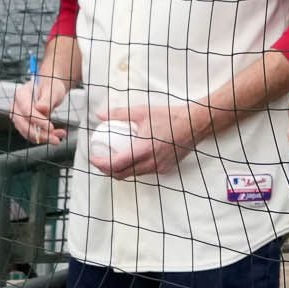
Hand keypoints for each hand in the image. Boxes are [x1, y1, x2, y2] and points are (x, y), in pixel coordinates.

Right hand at [9, 70, 69, 145]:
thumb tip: (41, 108)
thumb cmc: (51, 86)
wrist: (51, 89)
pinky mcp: (24, 124)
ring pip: (28, 132)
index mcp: (20, 94)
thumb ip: (47, 99)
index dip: (38, 121)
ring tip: (60, 135)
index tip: (51, 127)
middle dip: (40, 134)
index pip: (26, 110)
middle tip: (56, 139)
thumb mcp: (52, 90)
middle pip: (23, 124)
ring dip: (44, 138)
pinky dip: (45, 137)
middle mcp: (16, 106)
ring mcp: (19, 116)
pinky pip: (32, 134)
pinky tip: (57, 135)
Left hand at [92, 100, 206, 179]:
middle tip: (99, 160)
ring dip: (119, 171)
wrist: (195, 124)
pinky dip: (134, 168)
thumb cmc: (170, 117)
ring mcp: (159, 168)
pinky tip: (131, 158)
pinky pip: (144, 172)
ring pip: (133, 175)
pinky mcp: (165, 169)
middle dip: (107, 170)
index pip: (116, 164)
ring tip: (111, 160)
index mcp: (144, 150)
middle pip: (122, 174)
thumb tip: (100, 115)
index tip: (93, 157)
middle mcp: (152, 163)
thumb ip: (119, 114)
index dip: (101, 164)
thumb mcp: (142, 112)